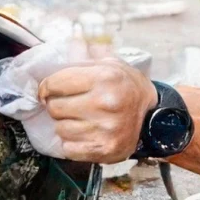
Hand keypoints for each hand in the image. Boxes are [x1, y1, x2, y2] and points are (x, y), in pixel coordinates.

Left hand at [38, 59, 157, 163]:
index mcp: (104, 78)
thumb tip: (61, 49)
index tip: (48, 91)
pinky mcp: (104, 150)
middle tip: (69, 105)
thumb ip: (84, 56)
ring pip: (60, 129)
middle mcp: (105, 103)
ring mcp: (105, 129)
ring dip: (66, 125)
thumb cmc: (126, 88)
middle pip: (54, 108)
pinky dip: (72, 144)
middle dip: (57, 106)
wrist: (153, 117)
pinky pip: (69, 149)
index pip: (54, 84)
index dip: (46, 88)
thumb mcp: (110, 64)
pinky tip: (85, 135)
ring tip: (80, 120)